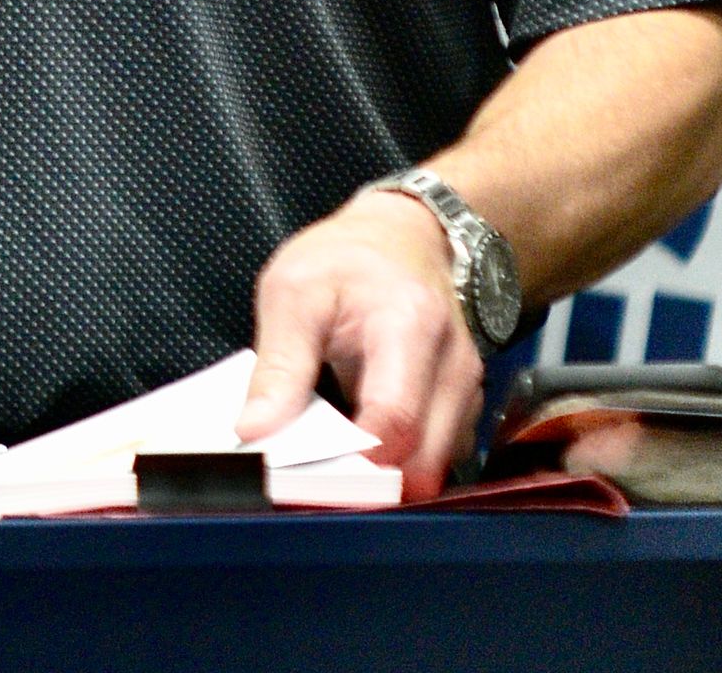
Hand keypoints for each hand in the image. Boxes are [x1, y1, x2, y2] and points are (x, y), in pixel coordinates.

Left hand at [240, 191, 485, 501]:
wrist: (403, 235)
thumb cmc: (345, 259)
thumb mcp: (293, 292)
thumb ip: (278, 365)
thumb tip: (255, 433)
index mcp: (409, 327)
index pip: (394, 421)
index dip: (351, 465)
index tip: (303, 482)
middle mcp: (453, 364)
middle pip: (422, 460)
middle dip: (367, 484)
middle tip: (312, 486)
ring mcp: (466, 388)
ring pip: (434, 467)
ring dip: (386, 479)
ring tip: (333, 465)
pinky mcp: (464, 405)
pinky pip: (438, 456)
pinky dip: (401, 464)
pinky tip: (361, 450)